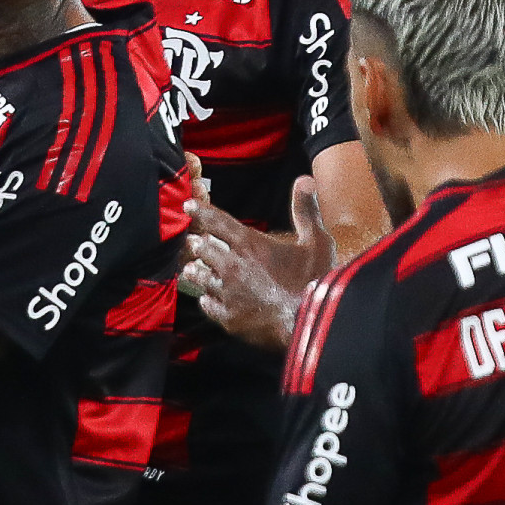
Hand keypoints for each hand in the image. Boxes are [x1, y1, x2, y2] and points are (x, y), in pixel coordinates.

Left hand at [182, 177, 335, 351]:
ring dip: (197, 271)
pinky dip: (207, 299)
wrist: (310, 324)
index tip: (187, 207)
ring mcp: (228, 294)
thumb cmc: (316, 280)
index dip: (201, 212)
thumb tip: (305, 179)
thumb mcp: (317, 241)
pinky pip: (207, 304)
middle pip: (202, 249)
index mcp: (250, 245)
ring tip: (192, 269)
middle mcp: (232, 267)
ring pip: (200, 277)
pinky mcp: (228, 318)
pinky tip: (207, 298)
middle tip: (194, 243)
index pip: (217, 222)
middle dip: (198, 245)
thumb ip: (306, 210)